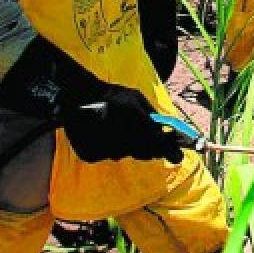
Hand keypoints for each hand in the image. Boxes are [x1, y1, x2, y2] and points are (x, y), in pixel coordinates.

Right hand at [0, 35, 182, 163]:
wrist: (74, 97)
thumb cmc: (110, 95)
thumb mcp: (134, 97)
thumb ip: (151, 114)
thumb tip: (166, 131)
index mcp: (132, 115)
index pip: (156, 141)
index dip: (170, 150)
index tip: (179, 157)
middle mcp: (118, 132)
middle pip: (143, 152)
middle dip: (149, 148)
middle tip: (150, 142)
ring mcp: (102, 145)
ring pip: (125, 154)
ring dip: (128, 145)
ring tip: (118, 129)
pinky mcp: (90, 154)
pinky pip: (108, 155)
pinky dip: (110, 147)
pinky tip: (105, 134)